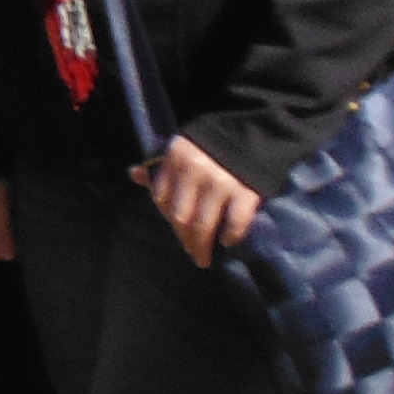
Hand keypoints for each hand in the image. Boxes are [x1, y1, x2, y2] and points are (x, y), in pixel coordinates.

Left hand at [139, 136, 263, 268]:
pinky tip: (227, 241)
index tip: (178, 227)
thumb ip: (162, 165)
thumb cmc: (215, 148)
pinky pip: (235, 223)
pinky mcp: (247, 191)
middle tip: (191, 251)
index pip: (161, 198)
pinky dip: (231, 235)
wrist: (258, 136)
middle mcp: (195, 168)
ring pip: (202, 225)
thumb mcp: (185, 150)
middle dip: (184, 238)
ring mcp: (221, 181)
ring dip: (202, 246)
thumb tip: (134, 174)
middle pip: (180, 216)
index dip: (168, 216)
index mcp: (177, 155)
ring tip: (203, 258)